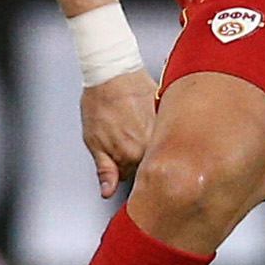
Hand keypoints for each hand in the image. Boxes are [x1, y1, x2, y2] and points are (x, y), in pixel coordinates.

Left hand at [80, 68, 156, 198]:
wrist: (112, 72)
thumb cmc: (100, 102)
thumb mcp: (93, 141)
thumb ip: (105, 170)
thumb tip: (108, 192)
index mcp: (134, 156)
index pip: (137, 178)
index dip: (127, 168)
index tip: (123, 159)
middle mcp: (152, 145)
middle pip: (150, 164)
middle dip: (140, 157)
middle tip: (127, 138)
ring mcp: (164, 128)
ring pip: (159, 148)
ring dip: (151, 142)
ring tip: (137, 126)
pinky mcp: (170, 114)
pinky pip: (168, 131)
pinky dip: (161, 128)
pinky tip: (149, 118)